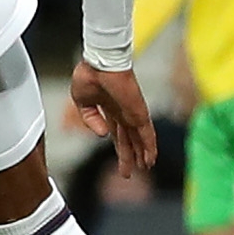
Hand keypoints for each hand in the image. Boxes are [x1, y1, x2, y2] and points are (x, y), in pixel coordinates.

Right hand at [66, 59, 154, 174]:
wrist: (100, 62)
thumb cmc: (89, 74)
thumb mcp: (82, 102)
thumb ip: (90, 120)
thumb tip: (102, 135)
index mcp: (109, 109)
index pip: (117, 133)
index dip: (119, 147)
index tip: (121, 159)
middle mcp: (122, 112)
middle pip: (128, 139)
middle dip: (129, 155)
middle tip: (130, 172)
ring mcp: (132, 113)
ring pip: (139, 139)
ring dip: (143, 154)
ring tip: (145, 167)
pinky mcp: (139, 112)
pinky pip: (147, 133)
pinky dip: (150, 147)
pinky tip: (151, 159)